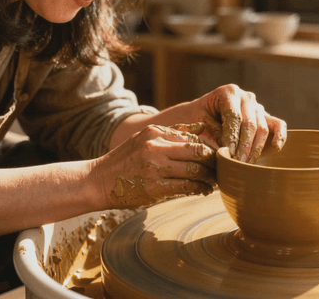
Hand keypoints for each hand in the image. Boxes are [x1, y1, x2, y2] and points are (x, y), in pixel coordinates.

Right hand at [91, 124, 215, 208]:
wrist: (96, 181)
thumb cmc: (124, 161)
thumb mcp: (144, 138)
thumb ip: (172, 133)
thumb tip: (202, 127)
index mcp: (155, 132)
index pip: (193, 137)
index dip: (210, 148)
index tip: (217, 156)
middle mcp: (155, 147)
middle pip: (198, 151)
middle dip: (213, 161)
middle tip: (221, 168)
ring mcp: (155, 167)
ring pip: (195, 170)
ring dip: (209, 177)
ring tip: (213, 181)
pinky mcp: (154, 187)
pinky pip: (186, 187)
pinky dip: (199, 189)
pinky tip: (203, 190)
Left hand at [192, 84, 286, 162]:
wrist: (199, 114)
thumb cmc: (197, 119)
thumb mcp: (200, 123)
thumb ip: (215, 133)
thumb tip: (230, 150)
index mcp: (228, 92)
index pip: (234, 117)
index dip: (232, 136)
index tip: (228, 153)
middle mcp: (245, 97)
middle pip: (250, 123)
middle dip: (244, 146)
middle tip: (239, 162)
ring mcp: (257, 106)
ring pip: (262, 127)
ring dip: (256, 148)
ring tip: (247, 163)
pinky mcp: (265, 117)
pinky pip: (277, 124)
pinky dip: (280, 135)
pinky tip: (276, 148)